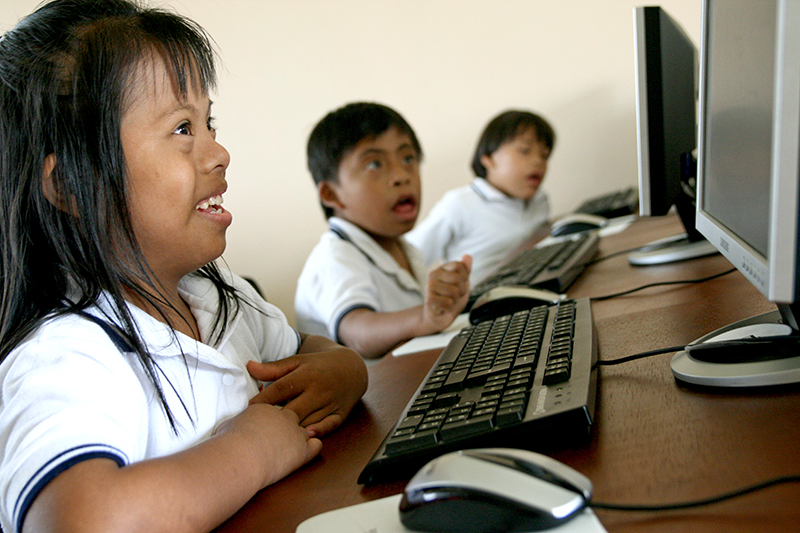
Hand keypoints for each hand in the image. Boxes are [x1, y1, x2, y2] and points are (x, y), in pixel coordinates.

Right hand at [215, 403, 321, 488]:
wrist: (242, 455)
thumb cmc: (230, 443)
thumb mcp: (227, 427)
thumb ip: (234, 424)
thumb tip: (229, 428)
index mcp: (266, 409)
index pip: (274, 408)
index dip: (271, 418)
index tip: (267, 424)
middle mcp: (284, 417)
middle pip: (293, 415)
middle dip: (288, 424)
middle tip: (282, 434)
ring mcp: (295, 432)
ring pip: (306, 429)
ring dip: (301, 436)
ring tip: (295, 443)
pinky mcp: (303, 450)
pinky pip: (316, 445)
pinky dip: (313, 447)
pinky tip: (306, 451)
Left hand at [246, 337, 366, 436]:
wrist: (351, 368)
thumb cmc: (317, 366)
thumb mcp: (297, 362)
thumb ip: (273, 368)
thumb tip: (249, 366)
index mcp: (306, 375)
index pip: (281, 389)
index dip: (263, 400)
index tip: (248, 410)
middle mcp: (319, 390)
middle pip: (294, 409)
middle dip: (276, 419)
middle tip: (258, 428)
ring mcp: (331, 403)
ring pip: (309, 420)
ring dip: (293, 429)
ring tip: (274, 437)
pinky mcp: (340, 414)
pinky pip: (328, 426)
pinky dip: (318, 432)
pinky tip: (306, 436)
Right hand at [422, 254, 471, 332]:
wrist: (438, 316)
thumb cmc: (450, 298)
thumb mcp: (461, 283)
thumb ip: (465, 270)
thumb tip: (467, 256)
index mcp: (442, 268)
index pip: (459, 265)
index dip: (464, 277)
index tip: (459, 284)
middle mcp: (433, 275)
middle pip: (458, 279)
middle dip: (461, 290)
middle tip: (454, 296)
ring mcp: (429, 287)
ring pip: (454, 292)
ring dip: (455, 300)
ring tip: (448, 301)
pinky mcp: (429, 300)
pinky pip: (448, 303)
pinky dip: (449, 308)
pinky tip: (443, 308)